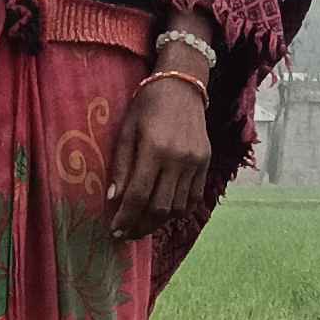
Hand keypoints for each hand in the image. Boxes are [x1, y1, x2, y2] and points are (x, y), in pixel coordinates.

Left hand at [107, 68, 212, 243]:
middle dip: (140, 227)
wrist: (182, 85)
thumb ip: (121, 166)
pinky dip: (178, 212)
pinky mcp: (206, 163)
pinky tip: (164, 213)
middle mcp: (178, 158)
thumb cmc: (147, 105)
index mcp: (154, 148)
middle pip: (159, 208)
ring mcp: (195, 162)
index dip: (125, 218)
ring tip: (142, 225)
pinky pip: (194, 199)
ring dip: (158, 222)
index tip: (114, 231)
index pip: (138, 195)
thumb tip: (113, 200)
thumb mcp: (126, 130)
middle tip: (126, 234)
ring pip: (178, 208)